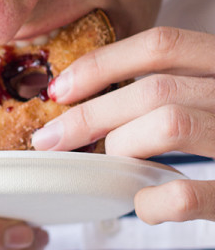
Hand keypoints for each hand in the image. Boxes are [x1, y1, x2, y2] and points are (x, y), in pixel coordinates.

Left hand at [30, 26, 214, 223]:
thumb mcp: (212, 99)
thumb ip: (177, 92)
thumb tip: (91, 103)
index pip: (163, 44)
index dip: (104, 63)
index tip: (61, 90)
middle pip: (155, 88)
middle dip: (89, 115)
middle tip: (50, 140)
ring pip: (170, 124)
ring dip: (122, 147)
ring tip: (109, 166)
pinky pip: (193, 194)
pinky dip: (155, 200)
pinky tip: (146, 205)